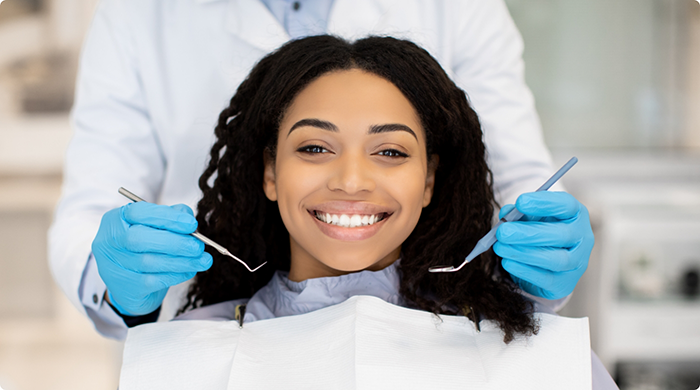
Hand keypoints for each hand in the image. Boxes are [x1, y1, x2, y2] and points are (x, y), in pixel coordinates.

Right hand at [92, 202, 212, 315]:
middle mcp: (109, 242)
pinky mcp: (125, 287)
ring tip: (203, 259)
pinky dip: (177, 274)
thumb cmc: (145, 246)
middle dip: (175, 242)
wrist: (129, 282)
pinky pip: (154, 280)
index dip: (167, 217)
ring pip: (150, 262)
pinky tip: (190, 270)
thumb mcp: (154, 226)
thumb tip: (187, 217)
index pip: (139, 213)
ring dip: (182, 261)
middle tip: (198, 246)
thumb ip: (171, 216)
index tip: (191, 224)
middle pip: (140, 239)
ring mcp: (113, 266)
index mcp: (116, 219)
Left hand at [493, 191, 593, 299]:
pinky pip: (546, 278)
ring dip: (524, 253)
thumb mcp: (531, 218)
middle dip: (529, 233)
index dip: (544, 203)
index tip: (520, 202)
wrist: (546, 265)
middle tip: (503, 232)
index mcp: (576, 215)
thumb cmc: (539, 232)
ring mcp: (577, 263)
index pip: (567, 205)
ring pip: (556, 259)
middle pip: (562, 234)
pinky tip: (507, 262)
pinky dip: (524, 270)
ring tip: (500, 247)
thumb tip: (506, 213)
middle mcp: (583, 238)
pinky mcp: (564, 283)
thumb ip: (519, 213)